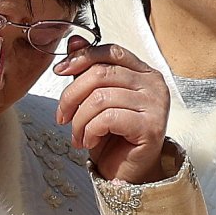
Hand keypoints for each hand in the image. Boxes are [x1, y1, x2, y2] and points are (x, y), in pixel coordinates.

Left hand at [53, 40, 170, 183]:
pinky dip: (90, 130)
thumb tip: (73, 41)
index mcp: (143, 72)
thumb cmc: (114, 137)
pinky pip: (108, 118)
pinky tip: (90, 141)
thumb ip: (88, 70)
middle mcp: (153, 85)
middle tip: (62, 116)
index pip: (111, 52)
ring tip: (77, 135)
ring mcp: (155, 105)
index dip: (82, 58)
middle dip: (72, 95)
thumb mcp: (95, 99)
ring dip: (79, 120)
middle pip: (101, 73)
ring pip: (100, 98)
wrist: (127, 173)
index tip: (60, 71)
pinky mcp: (151, 127)